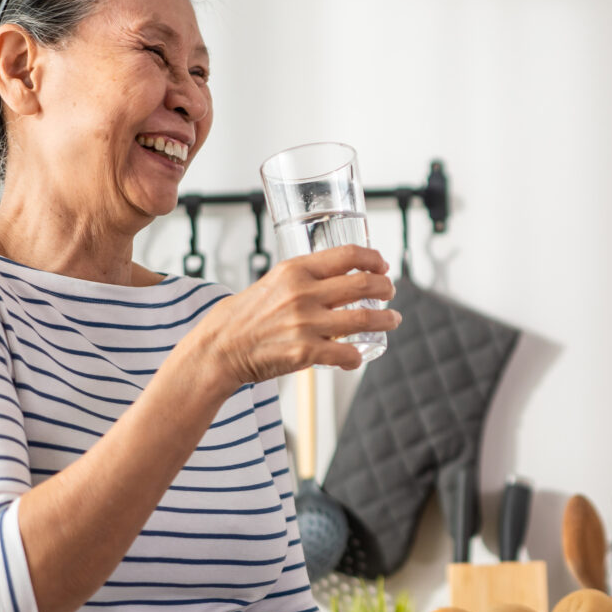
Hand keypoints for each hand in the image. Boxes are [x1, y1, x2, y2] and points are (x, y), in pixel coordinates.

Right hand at [192, 245, 401, 388]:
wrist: (218, 348)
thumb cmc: (243, 316)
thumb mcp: (271, 282)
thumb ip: (302, 279)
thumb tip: (336, 277)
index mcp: (295, 269)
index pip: (347, 255)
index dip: (373, 259)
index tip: (383, 266)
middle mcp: (303, 292)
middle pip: (363, 284)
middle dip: (385, 288)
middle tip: (390, 294)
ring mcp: (306, 322)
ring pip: (364, 318)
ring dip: (386, 320)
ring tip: (392, 320)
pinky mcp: (305, 351)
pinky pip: (346, 353)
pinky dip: (357, 357)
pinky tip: (357, 357)